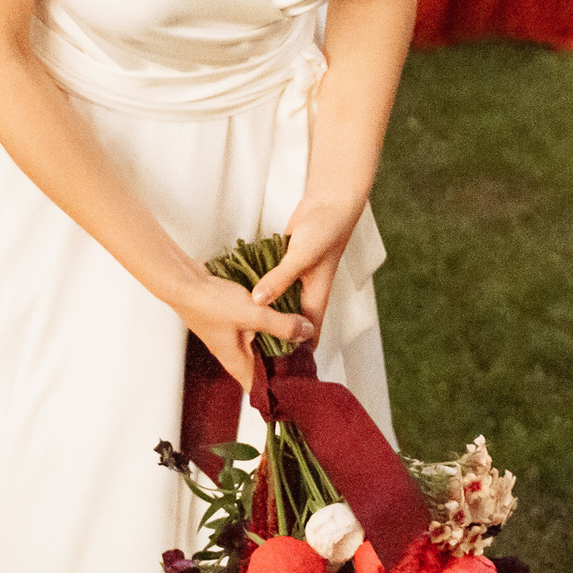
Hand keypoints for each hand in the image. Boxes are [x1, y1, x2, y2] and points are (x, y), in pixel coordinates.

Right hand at [174, 269, 316, 394]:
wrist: (182, 282)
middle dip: (285, 365)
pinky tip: (279, 314)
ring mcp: (230, 339)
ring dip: (277, 343)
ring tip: (300, 335)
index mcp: (239, 364)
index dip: (281, 392)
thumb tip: (307, 332)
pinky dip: (267, 327)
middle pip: (264, 369)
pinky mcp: (228, 323)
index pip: (262, 391)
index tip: (302, 386)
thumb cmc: (211, 304)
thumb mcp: (254, 314)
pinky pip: (253, 331)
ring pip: (260, 348)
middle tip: (308, 357)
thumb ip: (282, 324)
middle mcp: (234, 356)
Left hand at [248, 192, 368, 342]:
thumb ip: (280, 279)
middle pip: (289, 321)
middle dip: (275, 336)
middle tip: (250, 353)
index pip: (307, 334)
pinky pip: (271, 281)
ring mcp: (295, 276)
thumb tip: (259, 302)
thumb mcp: (300, 257)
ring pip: (278, 301)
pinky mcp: (285, 262)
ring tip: (241, 328)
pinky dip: (260, 287)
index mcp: (316, 296)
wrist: (331, 202)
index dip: (296, 352)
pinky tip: (242, 293)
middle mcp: (306, 290)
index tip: (278, 369)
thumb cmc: (324, 231)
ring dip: (265, 311)